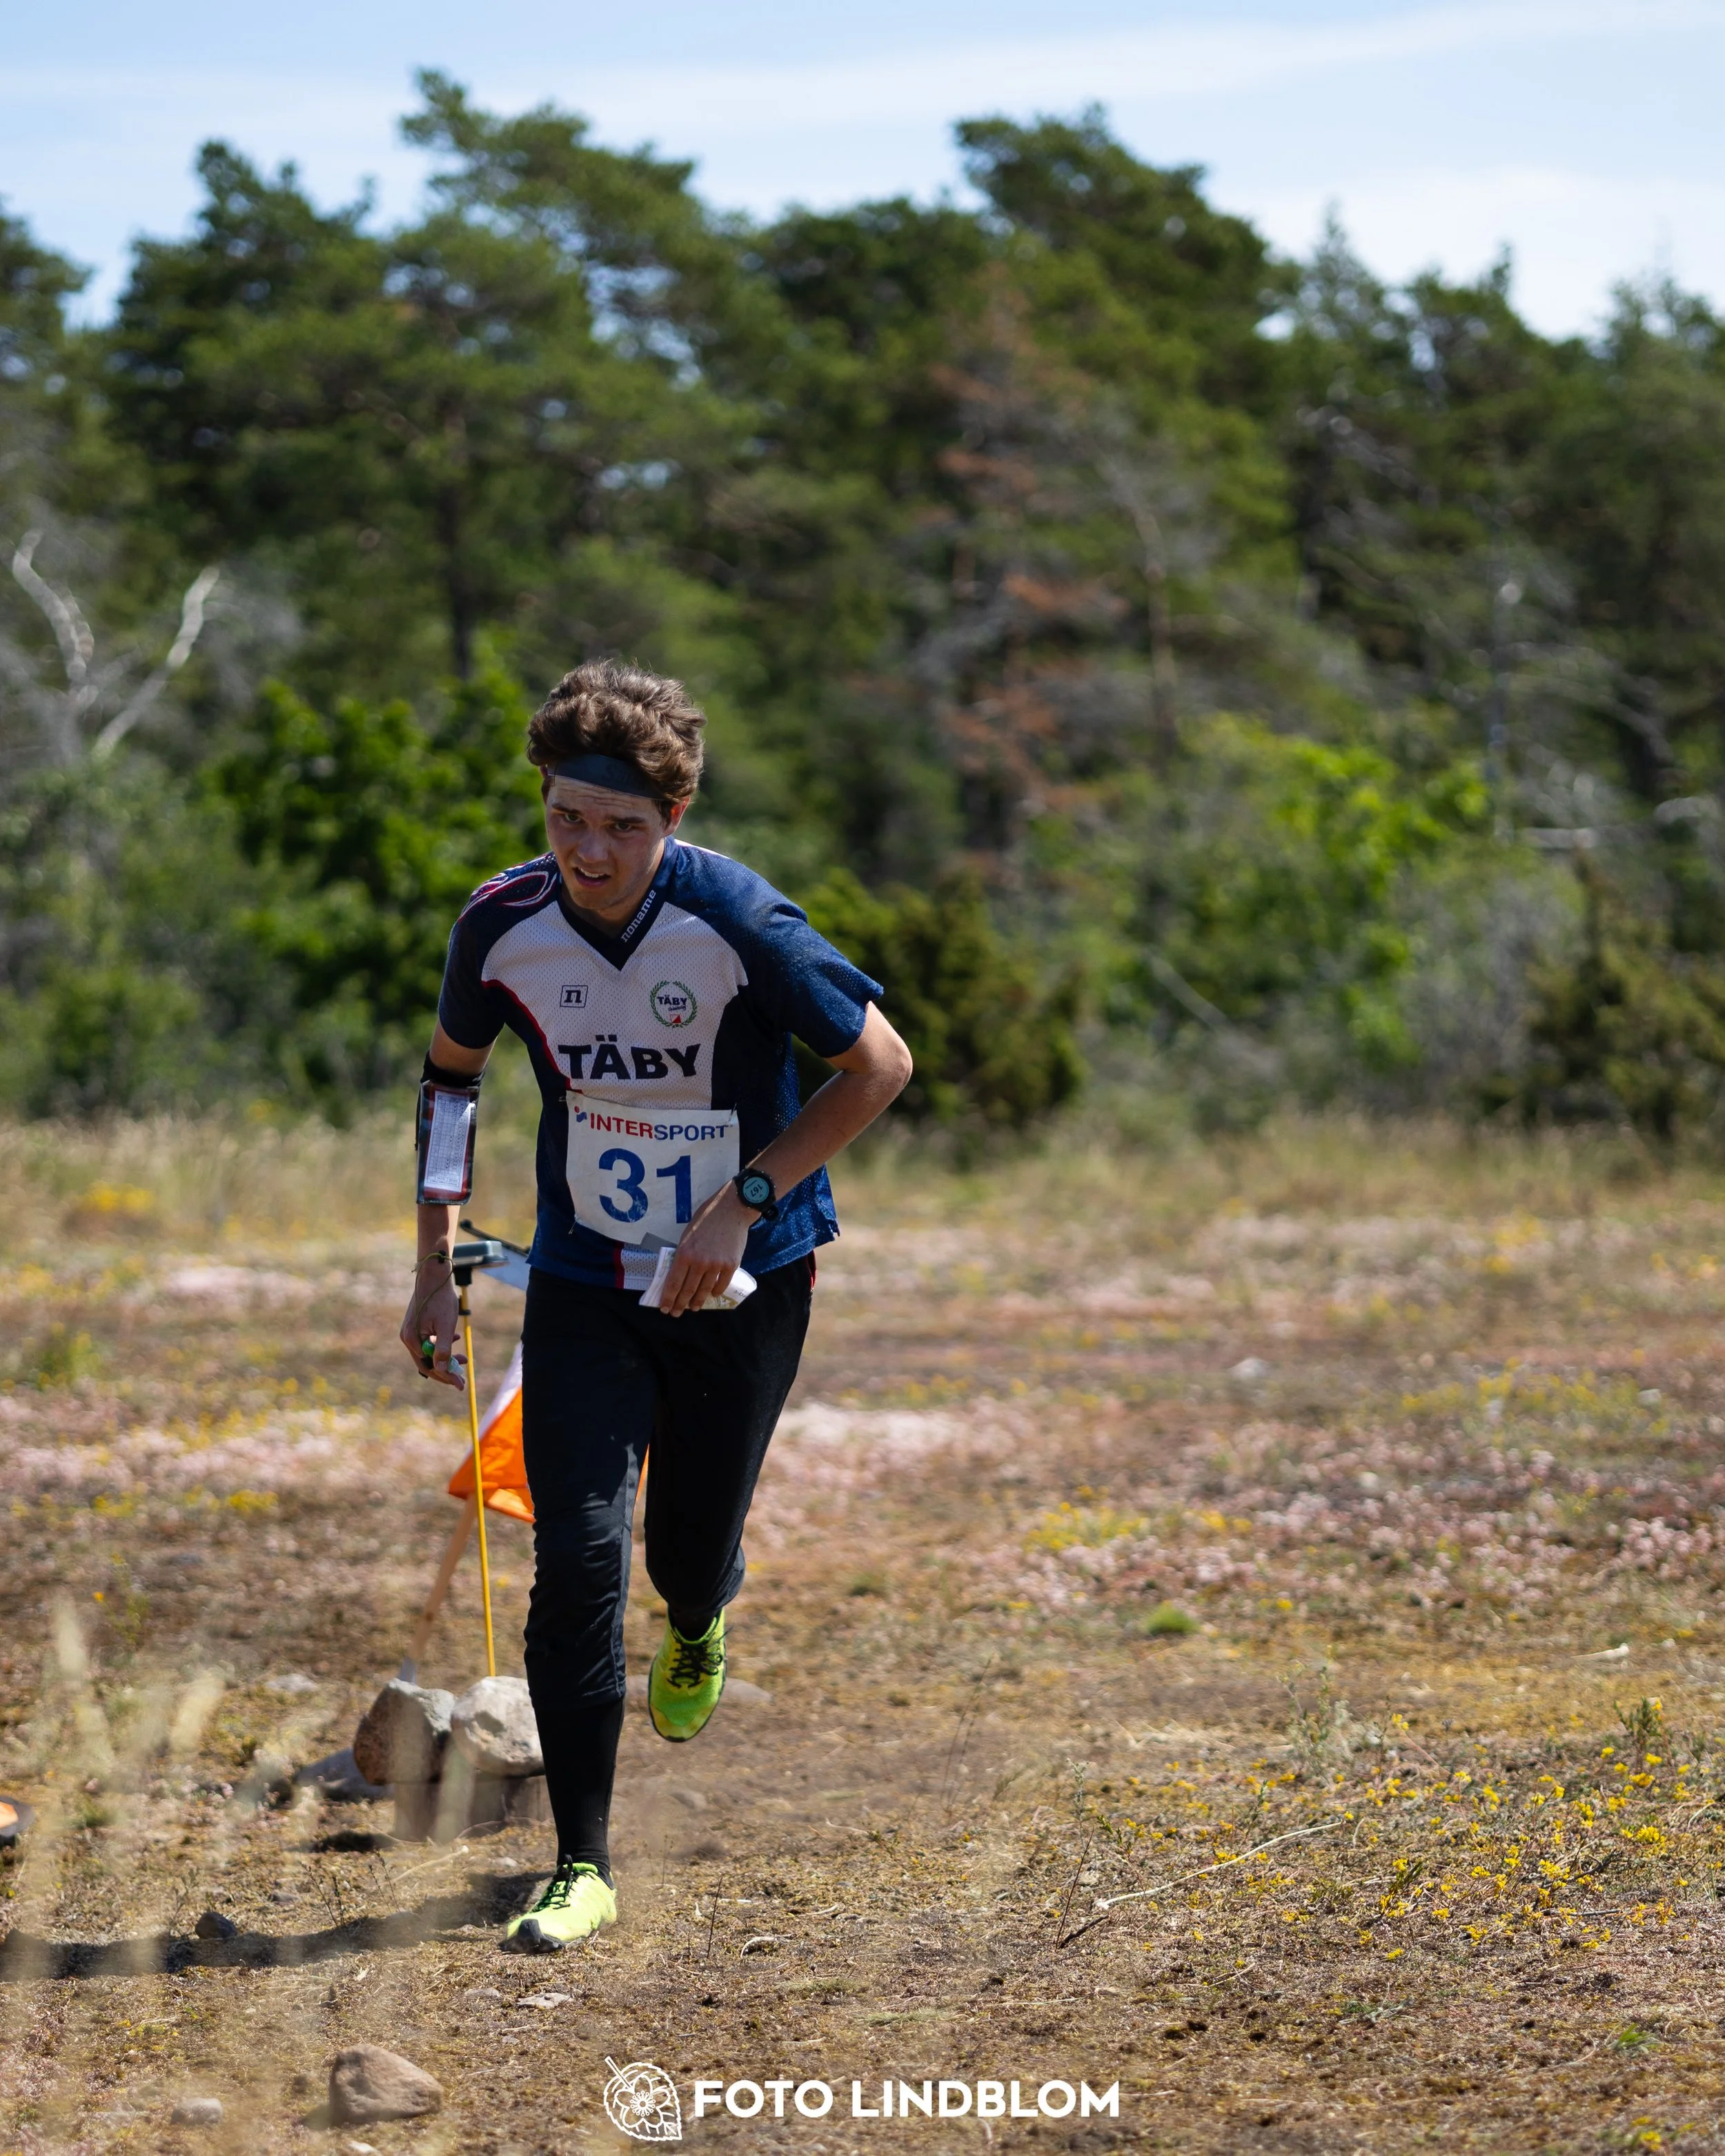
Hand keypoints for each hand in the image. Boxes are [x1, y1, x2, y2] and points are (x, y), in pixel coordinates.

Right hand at [400, 1262, 464, 1388]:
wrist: (434, 1275)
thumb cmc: (441, 1299)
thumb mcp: (446, 1326)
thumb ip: (443, 1350)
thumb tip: (442, 1372)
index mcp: (411, 1339)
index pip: (428, 1367)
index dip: (445, 1377)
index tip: (460, 1385)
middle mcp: (407, 1337)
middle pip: (427, 1362)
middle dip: (446, 1370)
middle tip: (462, 1376)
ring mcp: (410, 1331)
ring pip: (429, 1351)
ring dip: (445, 1356)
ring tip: (463, 1358)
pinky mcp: (416, 1324)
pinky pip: (428, 1341)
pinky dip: (441, 1343)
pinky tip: (455, 1338)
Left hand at [659, 1185, 752, 1316]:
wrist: (732, 1210)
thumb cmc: (706, 1218)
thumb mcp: (687, 1235)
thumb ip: (683, 1254)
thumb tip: (679, 1272)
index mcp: (684, 1253)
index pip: (673, 1283)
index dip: (668, 1298)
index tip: (665, 1308)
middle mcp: (699, 1262)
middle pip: (687, 1290)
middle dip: (680, 1304)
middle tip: (676, 1313)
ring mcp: (716, 1265)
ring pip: (704, 1290)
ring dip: (697, 1301)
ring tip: (693, 1308)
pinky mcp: (731, 1265)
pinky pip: (721, 1284)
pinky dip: (715, 1291)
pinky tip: (711, 1295)